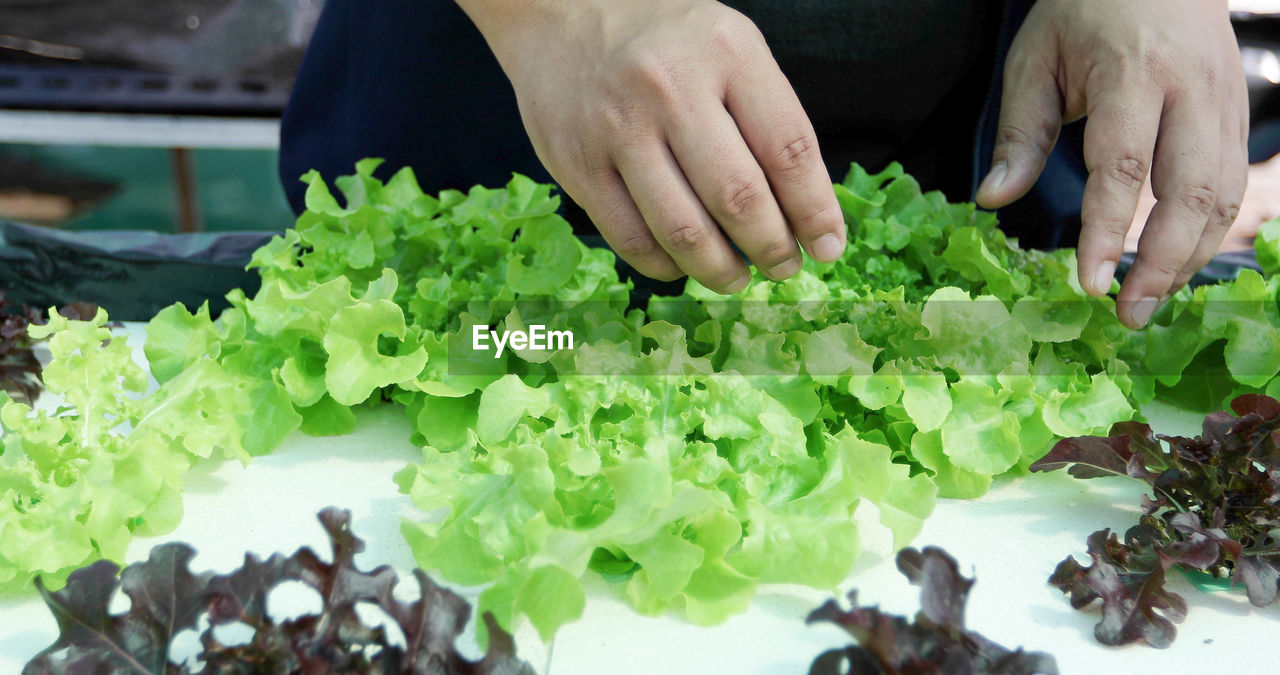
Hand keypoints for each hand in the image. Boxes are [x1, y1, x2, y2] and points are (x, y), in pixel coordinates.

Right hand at [456, 0, 845, 292]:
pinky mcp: (576, 165)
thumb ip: (767, 116)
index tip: (828, 246)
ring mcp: (617, 129)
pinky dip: (666, 266)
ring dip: (720, 270)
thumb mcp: (730, 47)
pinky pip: (631, 239)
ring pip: (683, 230)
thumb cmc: (664, 40)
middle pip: (737, 198)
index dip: (815, 211)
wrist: (562, 15)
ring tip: (738, 278)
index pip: (787, 149)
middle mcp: (670, 89)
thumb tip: (804, 211)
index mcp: (726, 52)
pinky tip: (683, 265)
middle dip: (771, 248)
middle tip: (783, 267)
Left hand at [975, 0, 1248, 327]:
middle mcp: (1192, 90)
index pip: (1123, 166)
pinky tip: (1174, 265)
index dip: (1105, 232)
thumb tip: (993, 202)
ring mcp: (1225, 102)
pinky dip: (1207, 233)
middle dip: (1162, 263)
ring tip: (1147, 302)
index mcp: (1134, 73)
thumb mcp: (1034, 60)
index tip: (1087, 285)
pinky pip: (1232, 185)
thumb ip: (1019, 134)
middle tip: (1127, 316)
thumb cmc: (1084, 11)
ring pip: (1223, 195)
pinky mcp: (1238, 114)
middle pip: (1191, 191)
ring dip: (1189, 257)